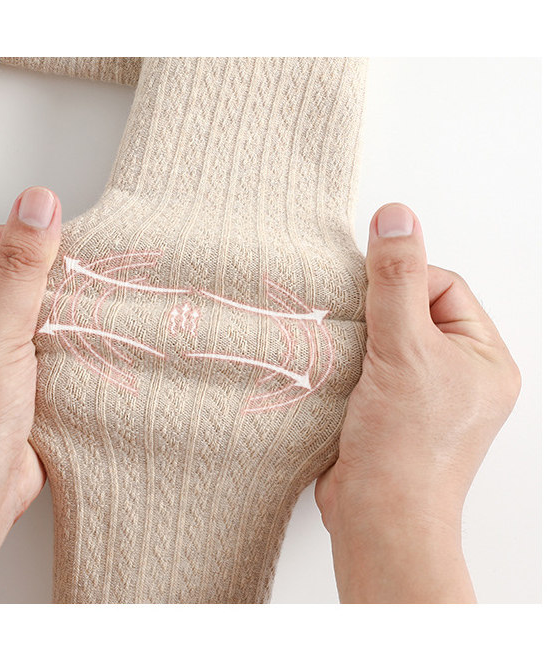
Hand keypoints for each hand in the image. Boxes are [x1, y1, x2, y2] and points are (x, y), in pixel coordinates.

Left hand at [0, 186, 61, 601]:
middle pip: (2, 280)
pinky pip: (33, 350)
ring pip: (22, 317)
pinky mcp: (1, 387)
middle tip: (75, 289)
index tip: (58, 252)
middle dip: (41, 283)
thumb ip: (23, 264)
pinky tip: (79, 349)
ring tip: (79, 321)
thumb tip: (39, 200)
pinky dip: (57, 348)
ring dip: (53, 318)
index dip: (18, 243)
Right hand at [314, 203, 519, 602]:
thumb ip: (396, 279)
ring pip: (384, 340)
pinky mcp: (390, 413)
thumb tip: (396, 216)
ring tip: (343, 358)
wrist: (378, 519)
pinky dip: (346, 365)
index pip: (443, 286)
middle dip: (375, 313)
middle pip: (411, 310)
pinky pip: (366, 368)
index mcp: (485, 357)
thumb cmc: (405, 446)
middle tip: (355, 331)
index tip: (369, 300)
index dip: (402, 283)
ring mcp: (424, 397)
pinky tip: (332, 374)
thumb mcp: (404, 349)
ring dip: (356, 340)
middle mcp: (460, 375)